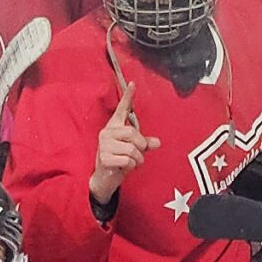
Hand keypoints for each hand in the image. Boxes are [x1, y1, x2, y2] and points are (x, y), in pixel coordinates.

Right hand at [90, 89, 159, 204]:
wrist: (104, 178)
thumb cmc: (118, 160)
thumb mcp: (133, 150)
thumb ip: (144, 144)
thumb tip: (157, 142)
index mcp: (114, 127)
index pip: (121, 109)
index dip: (128, 96)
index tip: (133, 83)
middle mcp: (107, 133)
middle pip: (132, 133)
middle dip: (140, 145)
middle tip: (138, 153)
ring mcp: (104, 145)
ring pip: (132, 149)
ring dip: (137, 159)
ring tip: (130, 162)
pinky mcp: (104, 157)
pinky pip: (128, 160)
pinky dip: (131, 166)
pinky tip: (124, 167)